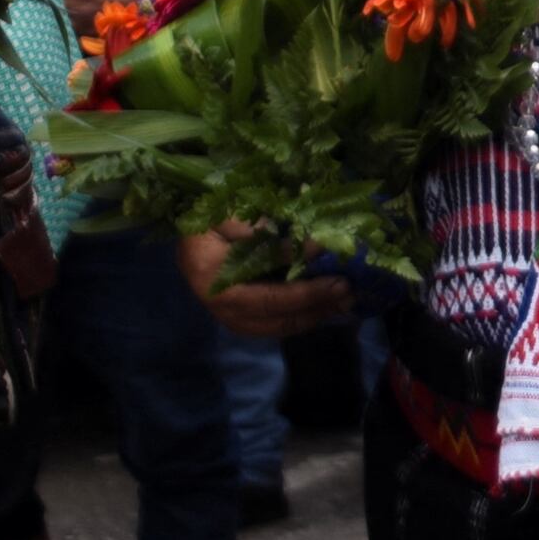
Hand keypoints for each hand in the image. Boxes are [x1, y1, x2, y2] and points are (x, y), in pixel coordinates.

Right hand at [183, 228, 351, 336]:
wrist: (188, 222)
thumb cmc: (211, 213)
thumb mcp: (240, 218)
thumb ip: (274, 239)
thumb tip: (317, 249)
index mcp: (213, 282)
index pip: (266, 298)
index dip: (305, 293)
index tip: (339, 282)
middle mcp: (218, 307)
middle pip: (273, 319)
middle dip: (315, 309)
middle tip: (350, 295)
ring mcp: (226, 314)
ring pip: (275, 326)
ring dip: (312, 316)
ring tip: (343, 302)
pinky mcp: (237, 313)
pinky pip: (272, 322)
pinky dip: (299, 315)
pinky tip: (323, 305)